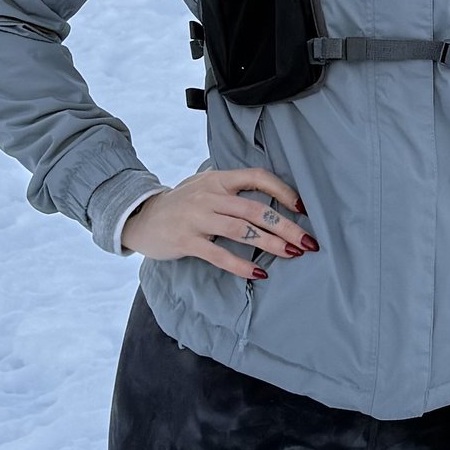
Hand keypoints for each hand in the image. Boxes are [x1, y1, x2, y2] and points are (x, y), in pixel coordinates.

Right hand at [120, 167, 315, 280]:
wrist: (141, 217)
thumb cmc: (180, 204)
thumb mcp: (204, 186)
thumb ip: (231, 189)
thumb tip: (270, 200)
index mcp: (217, 179)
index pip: (256, 177)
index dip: (282, 190)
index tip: (302, 208)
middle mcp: (209, 196)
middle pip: (255, 209)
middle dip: (286, 226)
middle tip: (308, 242)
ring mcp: (196, 218)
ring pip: (241, 230)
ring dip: (271, 243)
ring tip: (292, 254)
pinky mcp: (186, 241)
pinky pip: (219, 254)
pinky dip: (242, 264)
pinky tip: (259, 273)